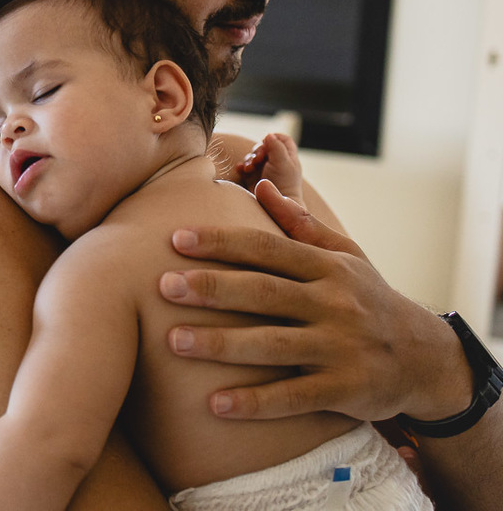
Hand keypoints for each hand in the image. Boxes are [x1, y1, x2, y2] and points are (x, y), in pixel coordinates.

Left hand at [159, 180, 472, 422]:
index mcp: (327, 268)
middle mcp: (333, 304)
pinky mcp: (345, 390)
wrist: (426, 359)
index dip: (221, 242)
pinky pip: (294, 398)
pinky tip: (215, 405)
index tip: (176, 238)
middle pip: (264, 292)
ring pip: (273, 345)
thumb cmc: (369, 299)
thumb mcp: (346, 256)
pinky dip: (255, 402)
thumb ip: (301, 223)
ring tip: (172, 341)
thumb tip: (260, 184)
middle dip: (212, 288)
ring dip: (221, 344)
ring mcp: (340, 348)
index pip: (267, 248)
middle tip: (163, 286)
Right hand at [234, 133, 304, 205]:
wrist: (274, 205)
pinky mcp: (252, 178)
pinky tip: (241, 170)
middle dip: (258, 151)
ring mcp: (264, 170)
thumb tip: (269, 135)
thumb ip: (277, 147)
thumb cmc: (283, 185)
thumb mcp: (283, 163)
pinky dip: (242, 166)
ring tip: (250, 168)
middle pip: (264, 146)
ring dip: (249, 159)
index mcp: (288, 157)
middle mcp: (276, 162)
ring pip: (253, 156)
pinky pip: (244, 167)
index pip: (282, 139)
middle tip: (258, 160)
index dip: (274, 138)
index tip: (267, 143)